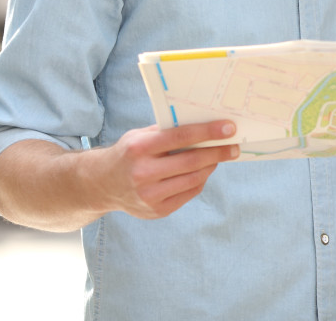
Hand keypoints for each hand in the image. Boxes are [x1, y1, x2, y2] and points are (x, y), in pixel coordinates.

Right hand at [88, 120, 239, 219]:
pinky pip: (189, 193)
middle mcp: (142, 173)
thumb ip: (169, 131)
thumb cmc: (128, 153)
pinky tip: (202, 171)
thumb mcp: (141, 136)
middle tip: (234, 146)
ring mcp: (149, 195)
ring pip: (194, 179)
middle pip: (192, 161)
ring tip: (219, 157)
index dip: (208, 132)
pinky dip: (199, 180)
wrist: (101, 184)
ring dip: (211, 166)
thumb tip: (206, 125)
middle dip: (218, 152)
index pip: (181, 137)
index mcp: (139, 148)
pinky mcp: (156, 210)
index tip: (229, 128)